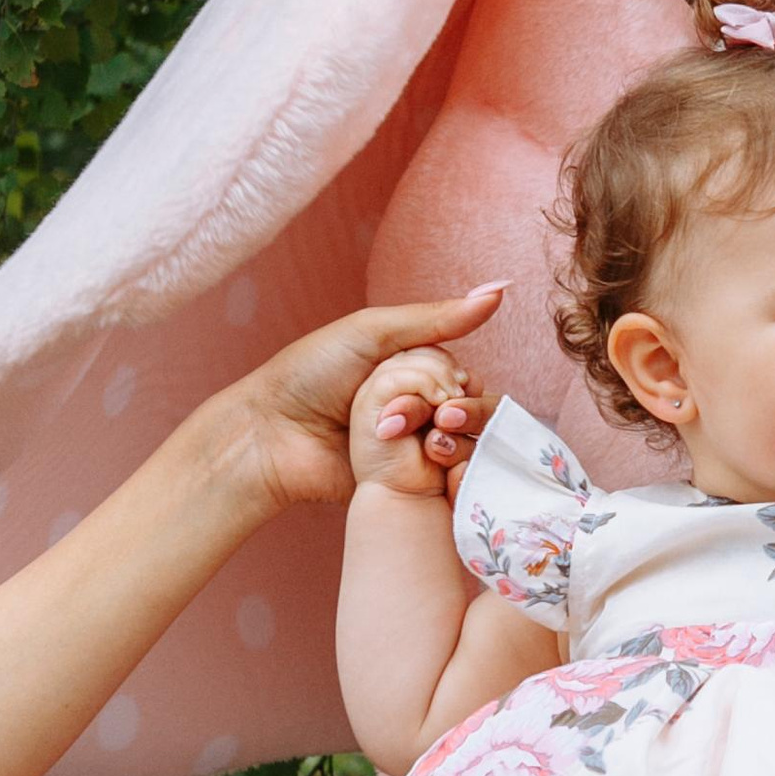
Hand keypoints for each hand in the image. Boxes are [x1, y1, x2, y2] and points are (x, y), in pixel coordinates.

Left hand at [214, 286, 507, 513]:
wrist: (273, 433)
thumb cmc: (311, 374)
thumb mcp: (374, 333)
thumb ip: (438, 318)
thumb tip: (502, 289)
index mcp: (412, 373)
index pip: (464, 378)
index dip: (460, 382)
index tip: (444, 386)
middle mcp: (418, 411)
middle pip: (473, 412)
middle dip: (457, 410)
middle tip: (434, 415)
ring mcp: (413, 451)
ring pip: (467, 446)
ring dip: (448, 438)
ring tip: (417, 438)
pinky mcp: (407, 487)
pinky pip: (449, 481)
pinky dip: (444, 468)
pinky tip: (425, 461)